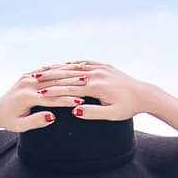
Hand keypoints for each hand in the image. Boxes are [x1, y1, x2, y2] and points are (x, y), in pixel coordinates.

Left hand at [0, 70, 83, 132]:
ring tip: (85, 75)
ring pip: (52, 75)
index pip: (51, 98)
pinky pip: (47, 72)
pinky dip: (60, 71)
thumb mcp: (20, 126)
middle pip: (54, 84)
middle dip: (71, 84)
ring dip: (68, 74)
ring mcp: (27, 78)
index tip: (81, 102)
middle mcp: (27, 84)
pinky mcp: (29, 75)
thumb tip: (52, 117)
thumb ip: (36, 121)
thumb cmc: (10, 121)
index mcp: (26, 97)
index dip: (67, 100)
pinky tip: (73, 70)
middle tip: (88, 84)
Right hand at [23, 60, 155, 121]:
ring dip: (59, 68)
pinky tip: (63, 65)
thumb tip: (75, 110)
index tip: (38, 93)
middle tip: (33, 78)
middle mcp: (96, 73)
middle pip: (68, 75)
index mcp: (96, 86)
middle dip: (51, 77)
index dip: (53, 91)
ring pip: (74, 67)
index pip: (69, 88)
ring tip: (43, 70)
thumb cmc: (128, 108)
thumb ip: (93, 113)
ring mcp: (100, 67)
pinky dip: (72, 64)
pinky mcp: (104, 66)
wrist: (144, 94)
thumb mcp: (111, 114)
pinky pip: (84, 63)